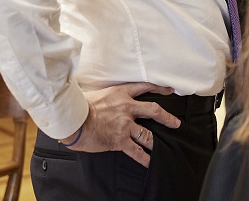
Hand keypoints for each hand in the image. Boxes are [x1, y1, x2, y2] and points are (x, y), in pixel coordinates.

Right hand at [60, 82, 181, 166]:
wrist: (72, 119)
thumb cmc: (80, 106)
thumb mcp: (99, 93)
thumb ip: (110, 96)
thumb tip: (110, 98)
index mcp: (122, 94)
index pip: (145, 87)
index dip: (159, 88)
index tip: (169, 90)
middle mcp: (127, 108)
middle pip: (154, 110)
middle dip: (167, 117)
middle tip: (176, 123)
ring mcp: (125, 125)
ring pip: (147, 134)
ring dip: (156, 141)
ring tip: (163, 147)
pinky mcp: (119, 140)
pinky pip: (136, 151)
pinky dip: (145, 158)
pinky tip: (150, 162)